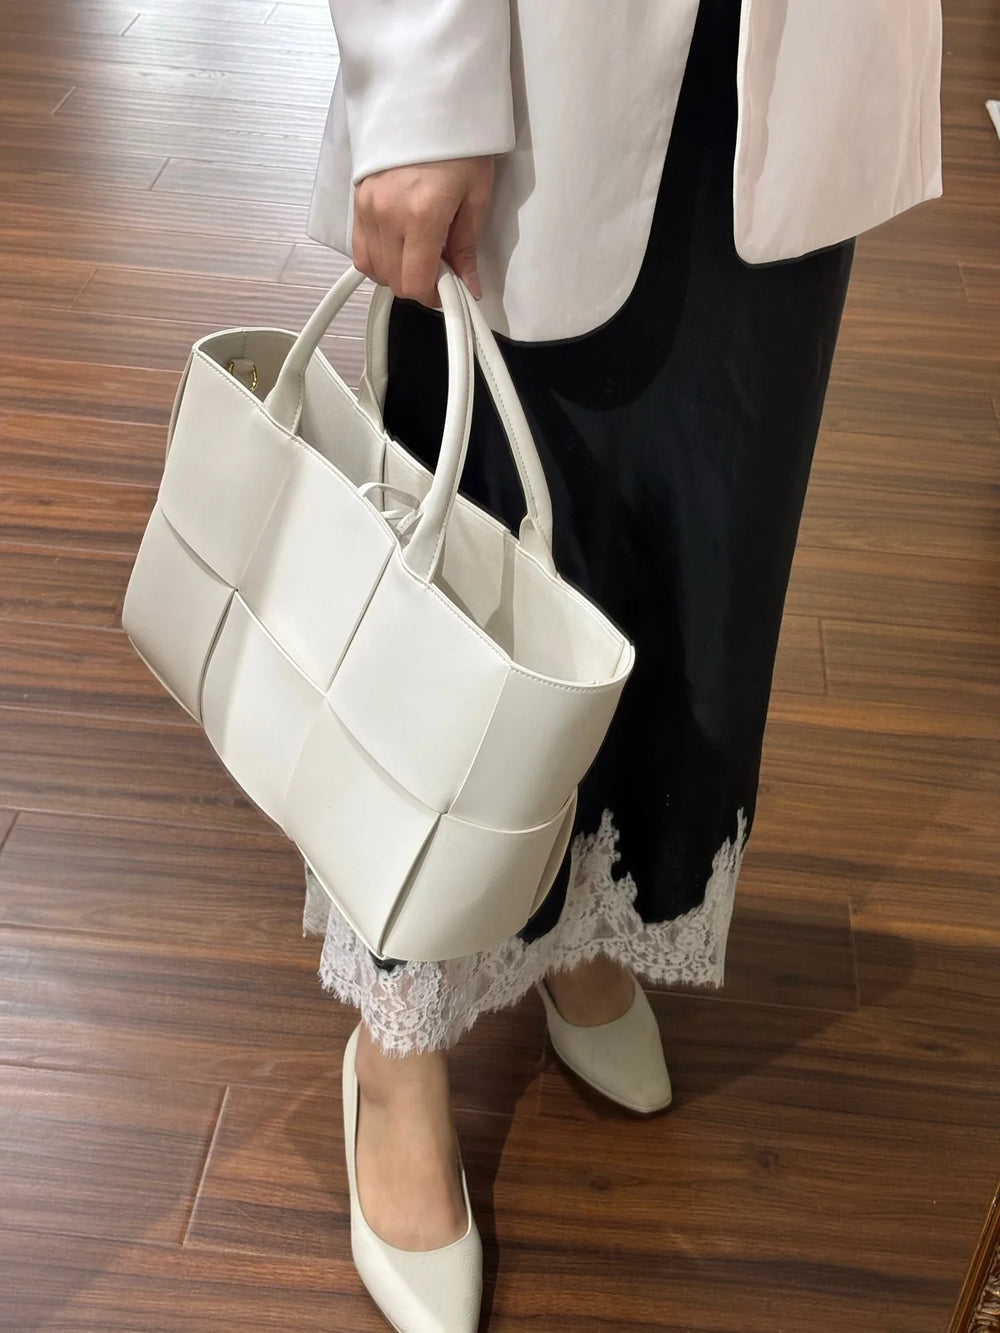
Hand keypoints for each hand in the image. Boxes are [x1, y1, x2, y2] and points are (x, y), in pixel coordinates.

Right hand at [352, 156, 494, 308]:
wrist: (426, 96)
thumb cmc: (458, 142)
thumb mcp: (475, 194)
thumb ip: (467, 246)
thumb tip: (469, 285)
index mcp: (422, 215)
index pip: (416, 284)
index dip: (435, 298)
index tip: (449, 290)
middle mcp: (388, 215)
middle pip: (395, 281)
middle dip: (419, 284)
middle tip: (440, 268)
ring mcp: (368, 208)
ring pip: (375, 269)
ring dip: (398, 272)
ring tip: (420, 253)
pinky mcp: (357, 200)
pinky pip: (360, 249)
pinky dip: (379, 257)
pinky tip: (399, 245)